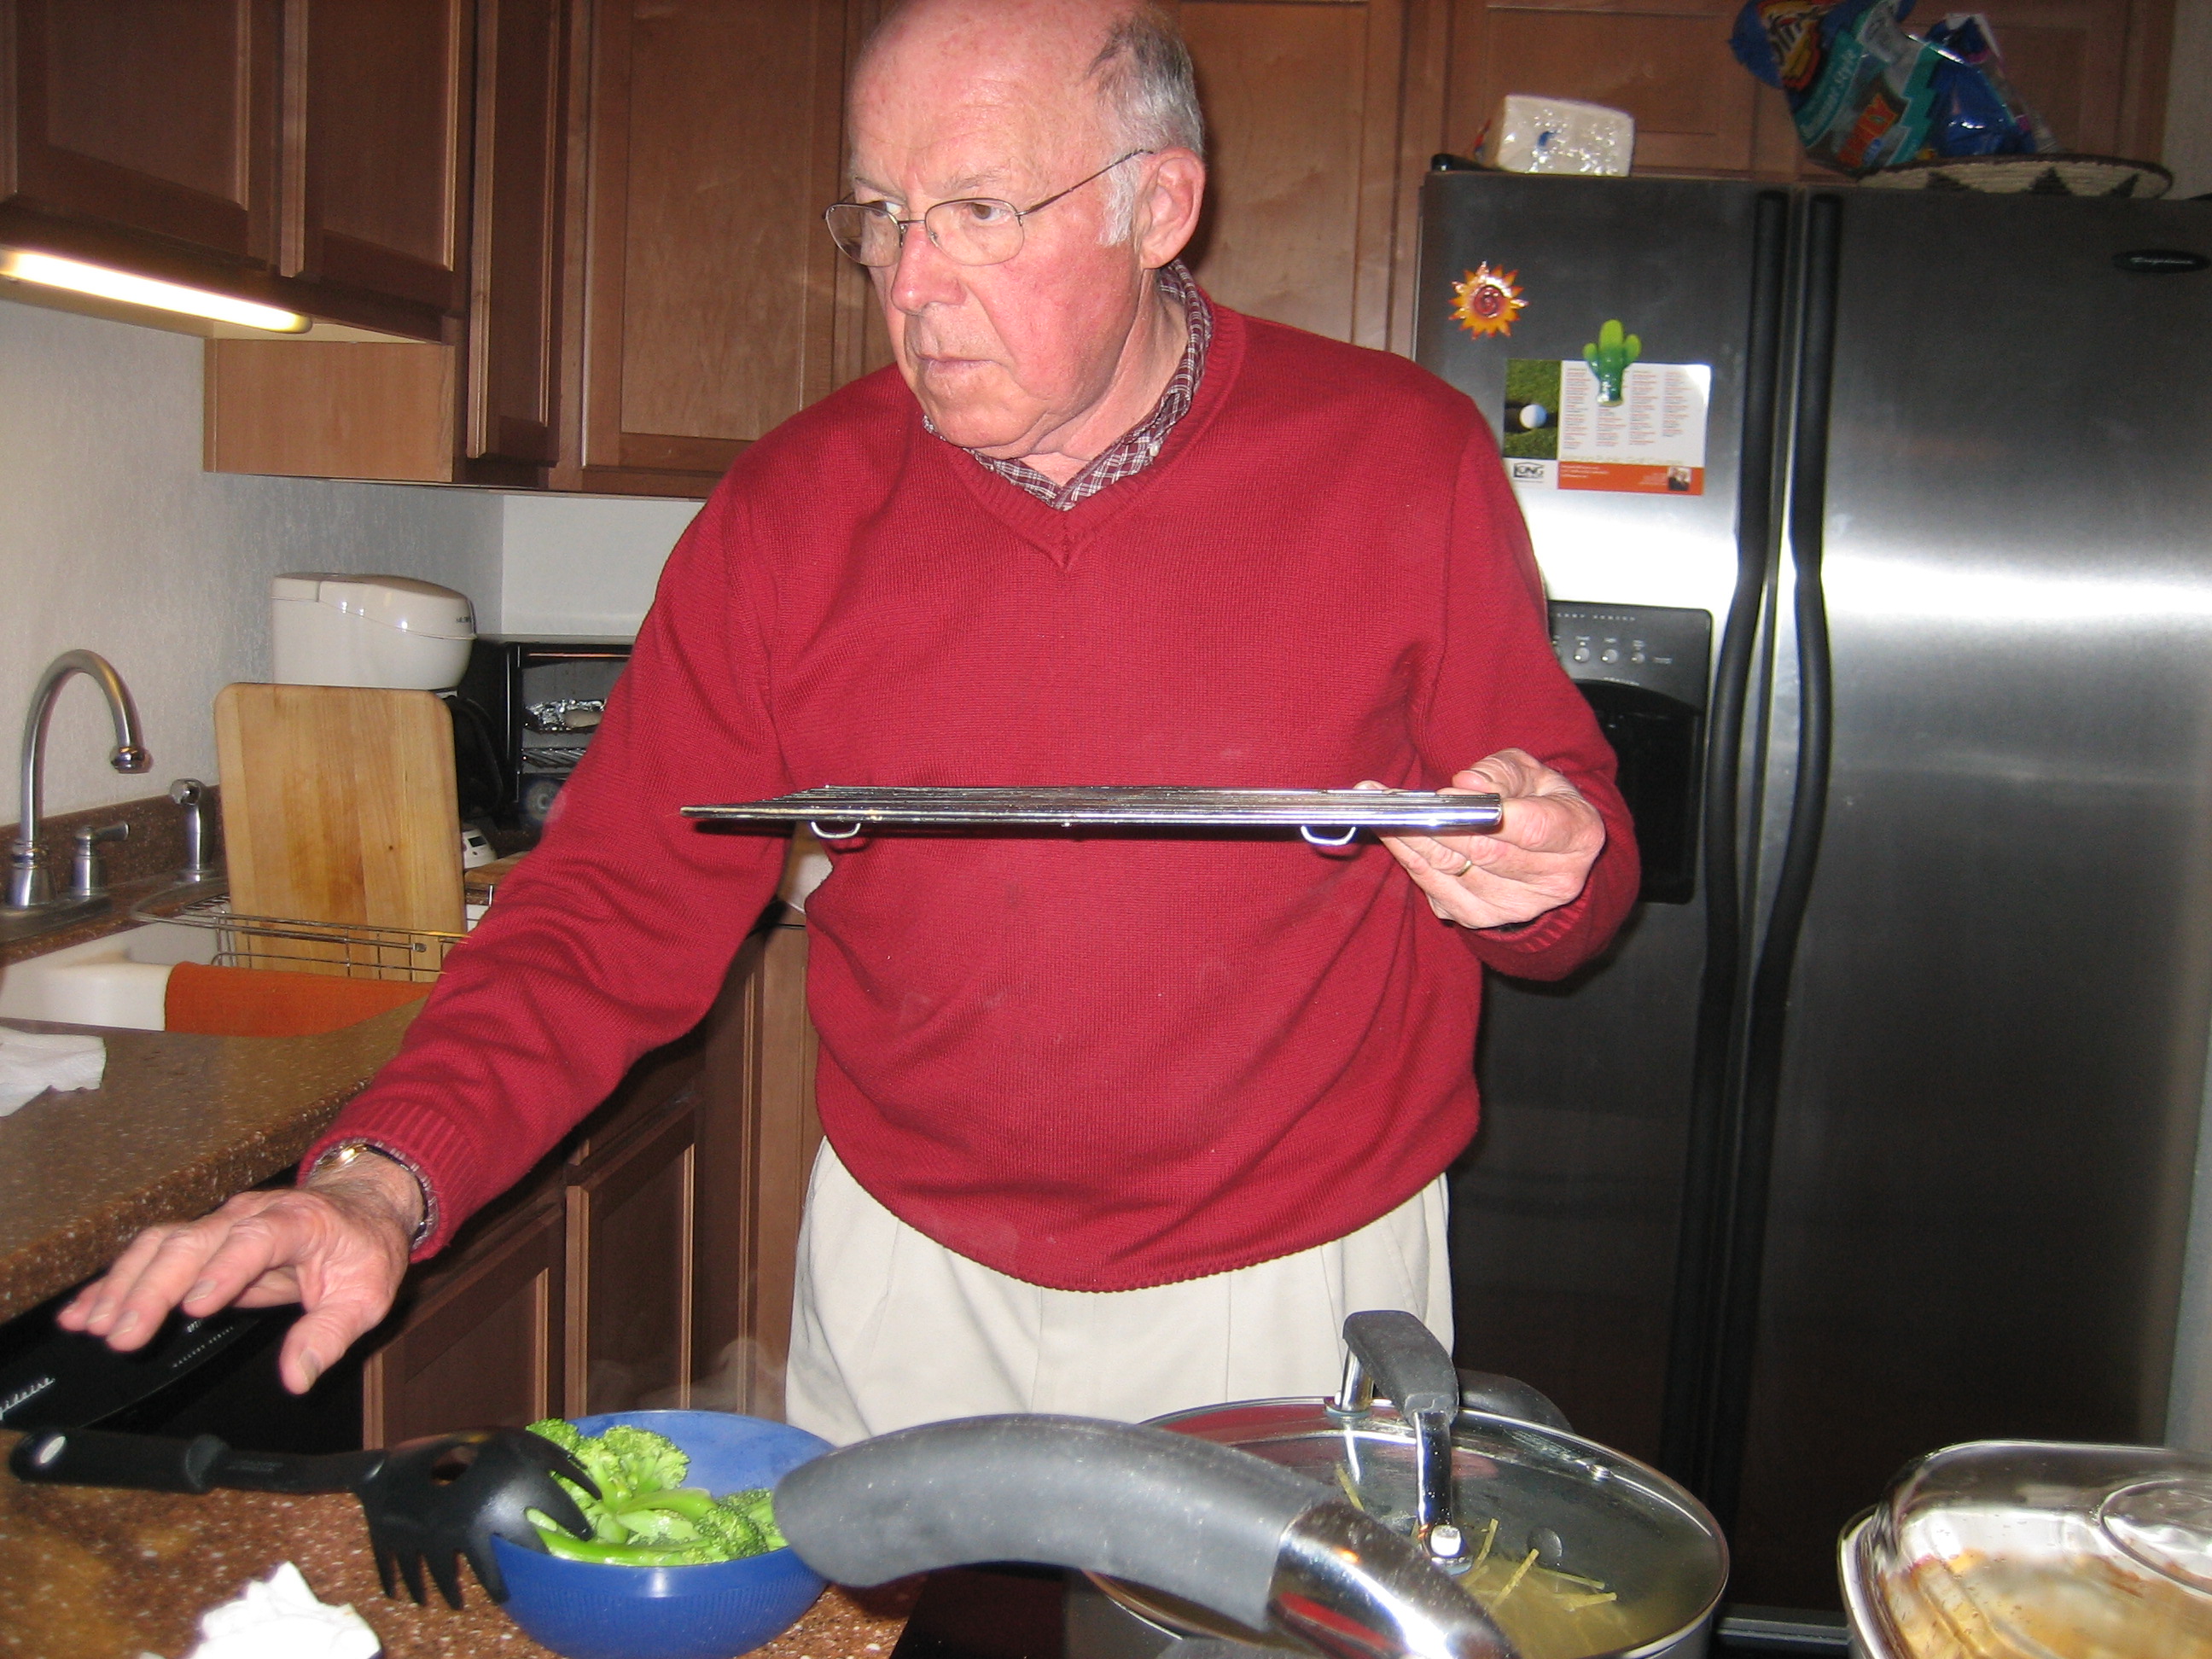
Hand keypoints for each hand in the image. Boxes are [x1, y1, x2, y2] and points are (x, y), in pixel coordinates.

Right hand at [54, 1153, 420, 1392]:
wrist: (360, 1206)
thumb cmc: (362, 1249)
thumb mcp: (366, 1294)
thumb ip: (330, 1334)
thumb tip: (298, 1377)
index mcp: (298, 1223)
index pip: (257, 1239)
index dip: (225, 1269)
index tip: (196, 1305)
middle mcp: (251, 1215)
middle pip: (192, 1241)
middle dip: (153, 1287)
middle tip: (124, 1333)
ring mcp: (221, 1223)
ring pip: (162, 1244)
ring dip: (124, 1283)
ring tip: (95, 1325)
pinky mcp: (201, 1238)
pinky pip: (151, 1254)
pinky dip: (115, 1282)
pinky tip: (83, 1311)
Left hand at [1364, 748, 1605, 929]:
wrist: (1541, 849)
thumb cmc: (1536, 800)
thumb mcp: (1531, 772)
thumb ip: (1501, 772)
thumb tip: (1465, 785)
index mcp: (1580, 835)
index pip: (1534, 829)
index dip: (1488, 813)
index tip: (1449, 794)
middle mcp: (1555, 880)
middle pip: (1486, 853)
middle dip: (1437, 824)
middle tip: (1395, 799)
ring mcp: (1517, 905)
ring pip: (1453, 870)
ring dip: (1411, 838)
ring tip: (1379, 809)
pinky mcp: (1481, 917)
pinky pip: (1434, 886)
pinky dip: (1409, 857)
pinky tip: (1390, 832)